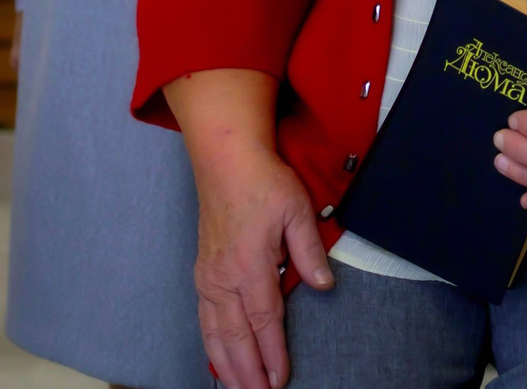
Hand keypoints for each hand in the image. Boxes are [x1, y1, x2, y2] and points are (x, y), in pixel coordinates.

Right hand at [185, 140, 333, 388]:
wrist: (225, 160)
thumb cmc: (263, 182)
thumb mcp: (297, 210)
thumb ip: (309, 251)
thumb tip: (324, 284)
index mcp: (249, 264)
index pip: (264, 321)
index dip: (273, 354)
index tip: (280, 380)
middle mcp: (223, 277)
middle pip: (235, 336)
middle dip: (248, 371)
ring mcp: (208, 276)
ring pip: (214, 332)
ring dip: (226, 365)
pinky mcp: (202, 272)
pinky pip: (204, 318)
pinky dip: (210, 344)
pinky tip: (218, 360)